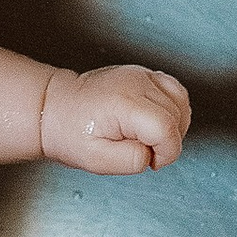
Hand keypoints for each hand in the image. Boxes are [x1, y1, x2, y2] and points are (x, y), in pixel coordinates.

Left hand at [39, 63, 190, 174]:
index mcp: (124, 103)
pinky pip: (173, 89)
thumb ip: (132, 161)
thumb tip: (152, 153)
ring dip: (175, 124)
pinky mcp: (142, 74)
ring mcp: (140, 75)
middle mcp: (136, 83)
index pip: (167, 128)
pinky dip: (174, 109)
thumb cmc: (71, 132)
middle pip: (177, 115)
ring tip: (150, 138)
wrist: (55, 108)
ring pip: (181, 100)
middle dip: (169, 142)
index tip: (151, 162)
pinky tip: (157, 123)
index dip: (166, 152)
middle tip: (144, 152)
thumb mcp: (97, 161)